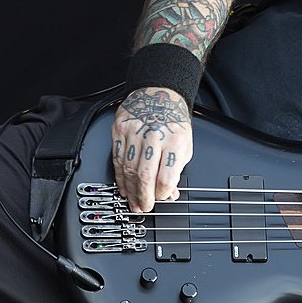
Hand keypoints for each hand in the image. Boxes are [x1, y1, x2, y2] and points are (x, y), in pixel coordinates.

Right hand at [110, 87, 192, 212]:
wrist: (159, 95)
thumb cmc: (174, 120)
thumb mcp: (185, 144)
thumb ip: (177, 169)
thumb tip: (171, 192)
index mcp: (174, 141)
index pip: (166, 176)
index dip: (163, 193)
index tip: (162, 198)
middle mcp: (154, 137)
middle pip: (145, 176)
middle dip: (143, 197)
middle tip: (144, 207)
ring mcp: (134, 134)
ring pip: (128, 170)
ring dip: (130, 190)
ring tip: (133, 201)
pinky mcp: (120, 131)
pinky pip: (117, 160)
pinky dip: (120, 177)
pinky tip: (123, 186)